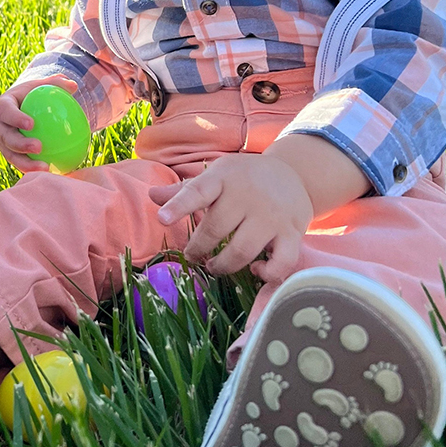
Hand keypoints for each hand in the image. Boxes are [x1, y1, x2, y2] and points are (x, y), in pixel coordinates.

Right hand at [0, 75, 79, 172]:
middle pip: (6, 137)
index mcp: (2, 107)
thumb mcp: (43, 87)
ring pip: (11, 155)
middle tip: (39, 147)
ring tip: (46, 167)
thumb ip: (57, 85)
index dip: (15, 118)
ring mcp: (1, 143)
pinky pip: (20, 163)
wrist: (21, 109)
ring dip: (26, 163)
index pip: (6, 112)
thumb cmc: (34, 96)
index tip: (31, 124)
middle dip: (20, 145)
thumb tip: (74, 85)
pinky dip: (33, 168)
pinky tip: (51, 172)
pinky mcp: (8, 154)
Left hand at [148, 153, 314, 281]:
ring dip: (224, 265)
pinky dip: (267, 273)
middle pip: (216, 228)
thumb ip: (185, 190)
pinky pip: (281, 262)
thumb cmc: (244, 178)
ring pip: (243, 249)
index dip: (178, 206)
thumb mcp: (216, 176)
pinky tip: (255, 269)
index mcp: (223, 178)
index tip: (161, 218)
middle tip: (192, 255)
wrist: (294, 173)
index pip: (197, 191)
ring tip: (214, 266)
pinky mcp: (293, 233)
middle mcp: (247, 195)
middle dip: (199, 248)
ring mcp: (272, 215)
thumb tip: (151, 195)